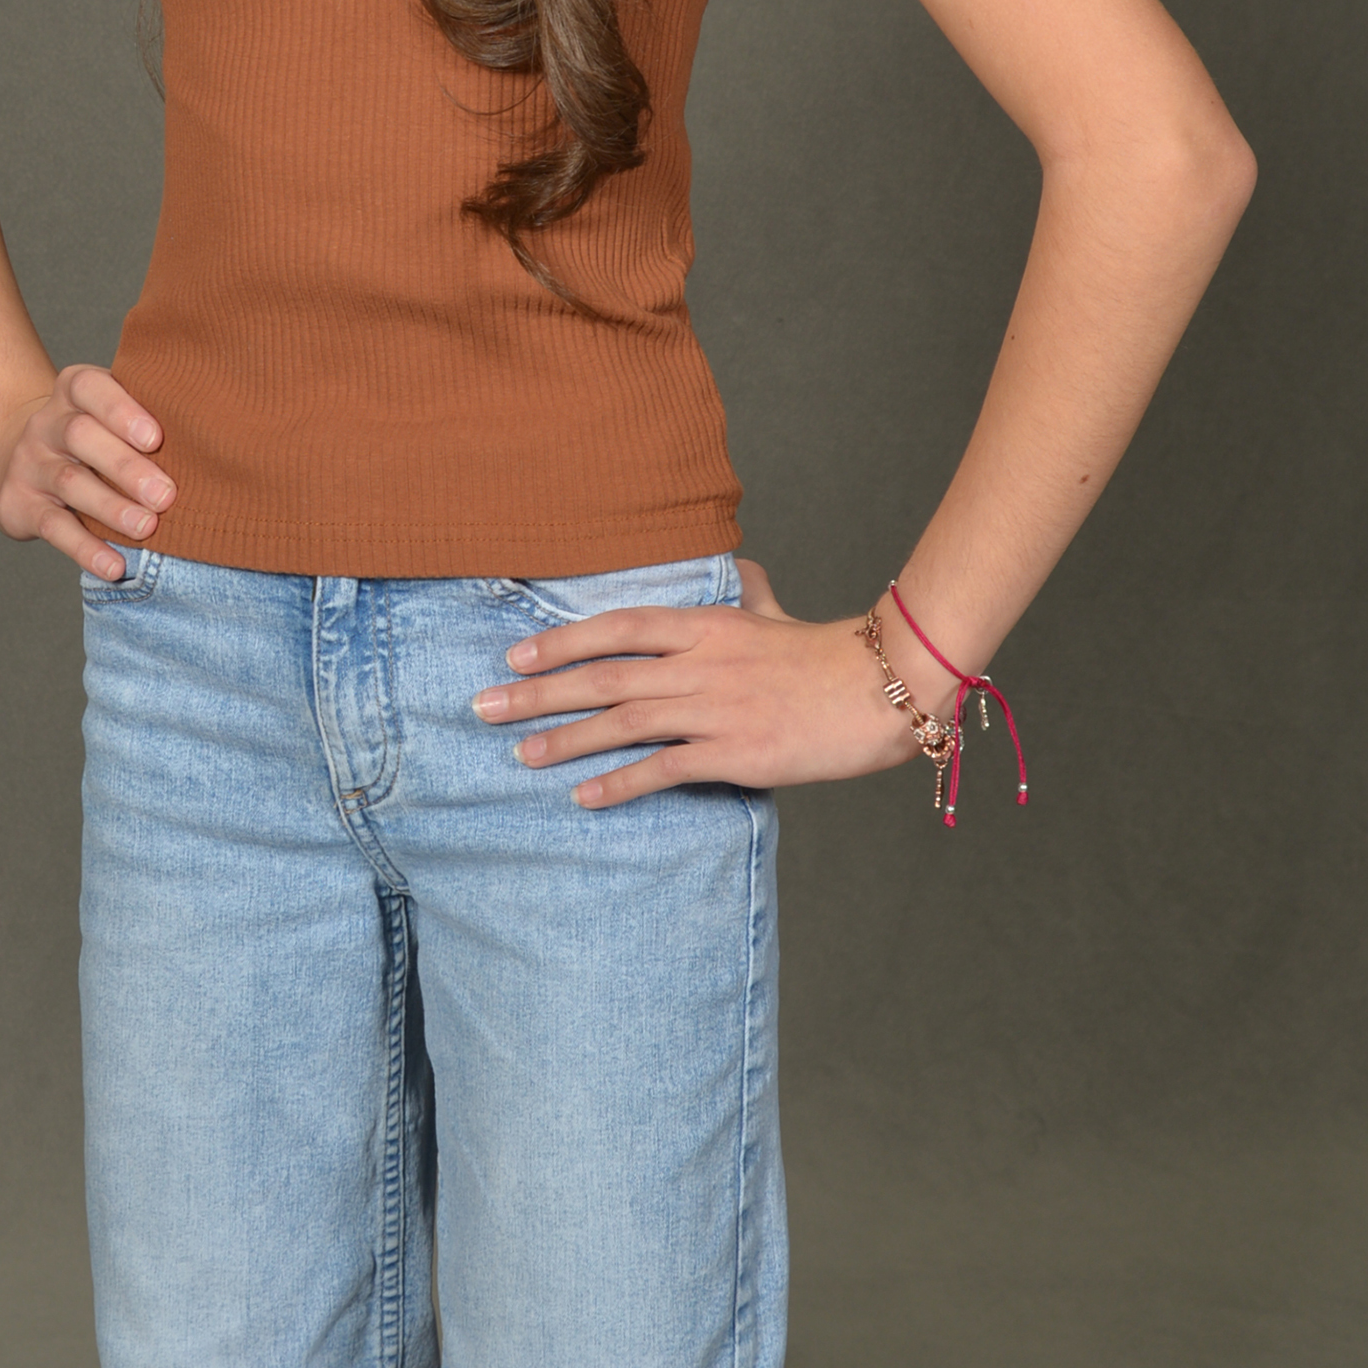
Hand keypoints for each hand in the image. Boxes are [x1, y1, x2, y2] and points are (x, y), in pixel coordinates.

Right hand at [0, 363, 174, 578]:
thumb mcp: (110, 413)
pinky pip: (53, 527)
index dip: (121, 411)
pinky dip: (86, 549)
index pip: (90, 388)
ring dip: (111, 508)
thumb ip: (148, 417)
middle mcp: (46, 423)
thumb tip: (213, 442)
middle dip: (126, 467)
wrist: (20, 456)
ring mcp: (30, 463)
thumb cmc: (94, 436)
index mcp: (72, 391)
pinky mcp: (18, 504)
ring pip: (69, 483)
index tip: (156, 438)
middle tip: (166, 495)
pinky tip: (115, 565)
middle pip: (80, 436)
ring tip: (147, 527)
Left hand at [470, 557, 928, 806]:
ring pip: (623, 722)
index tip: (516, 654)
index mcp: (705, 624)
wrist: (882, 688)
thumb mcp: (775, 612)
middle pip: (604, 676)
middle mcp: (700, 664)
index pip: (617, 626)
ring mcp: (715, 709)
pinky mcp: (736, 753)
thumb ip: (745, 593)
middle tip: (485, 706)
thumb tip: (735, 571)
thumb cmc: (826, 653)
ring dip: (565, 739)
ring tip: (520, 754)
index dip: (561, 641)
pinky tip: (584, 795)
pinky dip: (620, 782)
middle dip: (537, 692)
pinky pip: (664, 768)